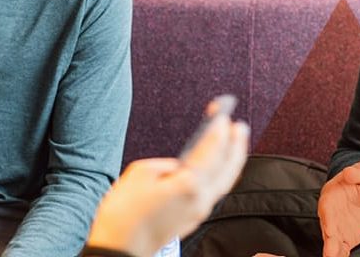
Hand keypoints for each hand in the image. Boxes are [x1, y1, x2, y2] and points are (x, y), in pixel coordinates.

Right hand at [86, 111, 248, 256]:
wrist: (119, 248)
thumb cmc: (124, 211)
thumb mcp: (141, 173)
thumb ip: (167, 165)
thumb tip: (179, 168)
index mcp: (190, 185)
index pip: (212, 151)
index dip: (219, 131)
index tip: (223, 116)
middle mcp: (201, 200)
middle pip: (229, 169)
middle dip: (236, 146)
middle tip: (239, 127)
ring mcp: (199, 212)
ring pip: (225, 182)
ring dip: (232, 160)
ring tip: (234, 143)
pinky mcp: (192, 219)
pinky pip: (215, 191)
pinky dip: (221, 174)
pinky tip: (217, 167)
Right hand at [319, 160, 359, 256]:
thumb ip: (358, 172)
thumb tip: (350, 172)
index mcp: (331, 195)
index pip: (327, 208)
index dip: (328, 219)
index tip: (330, 230)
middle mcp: (330, 214)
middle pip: (327, 228)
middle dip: (329, 241)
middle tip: (330, 253)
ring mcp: (337, 227)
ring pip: (332, 242)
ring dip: (333, 252)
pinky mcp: (345, 238)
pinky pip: (342, 249)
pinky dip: (341, 255)